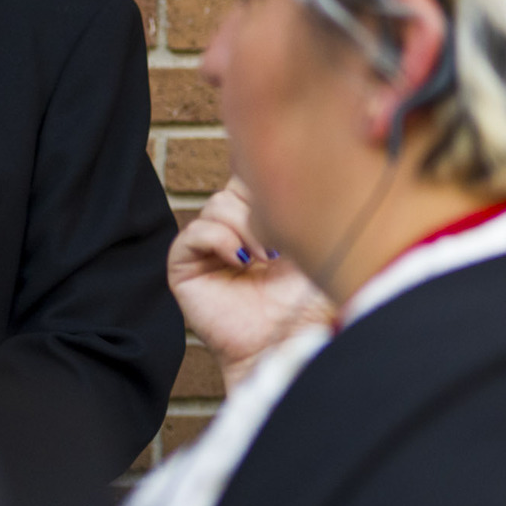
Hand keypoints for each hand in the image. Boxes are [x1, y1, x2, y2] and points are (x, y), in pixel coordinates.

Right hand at [169, 179, 332, 393]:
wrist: (289, 343)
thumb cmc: (311, 302)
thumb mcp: (319, 243)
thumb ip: (309, 204)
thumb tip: (311, 161)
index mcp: (266, 220)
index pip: (257, 176)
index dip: (271, 180)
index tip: (293, 197)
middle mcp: (236, 231)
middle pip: (236, 185)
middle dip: (261, 204)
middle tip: (283, 239)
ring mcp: (210, 249)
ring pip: (216, 205)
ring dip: (244, 225)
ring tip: (268, 256)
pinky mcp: (186, 268)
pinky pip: (192, 234)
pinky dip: (218, 239)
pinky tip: (242, 260)